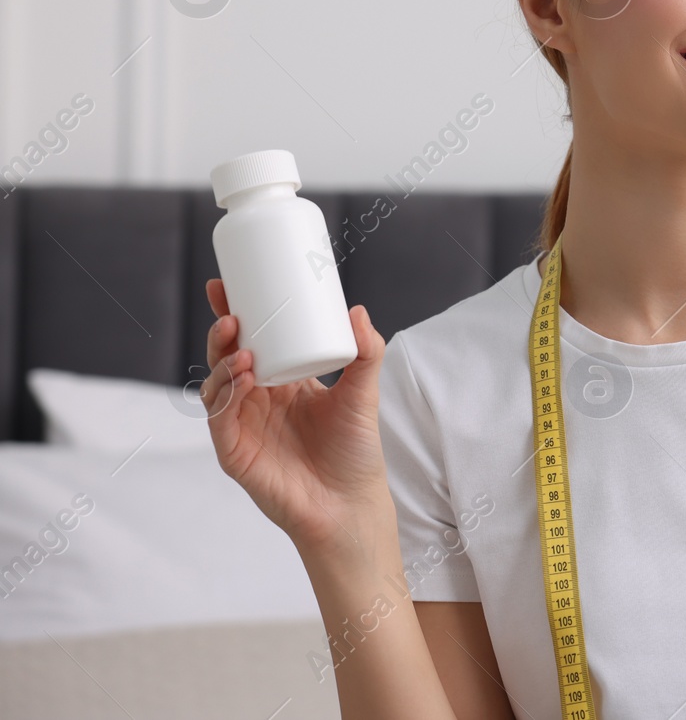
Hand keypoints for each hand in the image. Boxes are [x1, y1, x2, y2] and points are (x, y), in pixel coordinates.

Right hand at [199, 279, 393, 555]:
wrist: (350, 504)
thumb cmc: (356, 451)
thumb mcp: (363, 392)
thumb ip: (366, 352)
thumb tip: (357, 310)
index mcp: (283, 382)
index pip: (252, 339)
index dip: (235, 311)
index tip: (226, 284)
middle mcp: (258, 400)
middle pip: (227, 356)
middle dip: (222, 330)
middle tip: (232, 309)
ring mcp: (242, 425)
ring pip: (216, 383)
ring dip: (222, 359)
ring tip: (242, 344)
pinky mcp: (234, 451)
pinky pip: (219, 416)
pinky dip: (225, 392)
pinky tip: (241, 374)